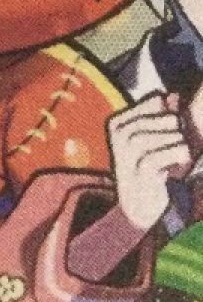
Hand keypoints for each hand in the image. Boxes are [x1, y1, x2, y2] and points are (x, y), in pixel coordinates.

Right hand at [109, 92, 193, 234]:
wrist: (139, 205)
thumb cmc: (149, 167)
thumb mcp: (154, 139)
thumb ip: (162, 117)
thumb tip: (174, 96)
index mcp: (118, 123)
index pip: (147, 104)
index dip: (167, 108)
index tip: (178, 118)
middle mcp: (117, 138)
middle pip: (147, 122)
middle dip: (170, 126)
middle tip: (183, 134)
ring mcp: (124, 156)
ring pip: (146, 139)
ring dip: (172, 141)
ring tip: (184, 148)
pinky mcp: (137, 174)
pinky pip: (153, 159)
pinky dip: (173, 155)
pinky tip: (184, 158)